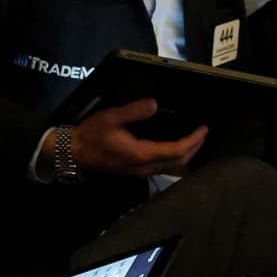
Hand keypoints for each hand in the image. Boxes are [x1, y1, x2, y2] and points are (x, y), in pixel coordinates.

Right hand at [70, 99, 206, 177]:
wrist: (73, 154)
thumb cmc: (91, 135)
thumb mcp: (111, 118)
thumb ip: (133, 111)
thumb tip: (154, 104)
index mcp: (142, 154)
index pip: (176, 150)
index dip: (193, 140)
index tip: (203, 129)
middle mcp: (144, 167)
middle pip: (178, 163)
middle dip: (193, 148)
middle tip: (202, 133)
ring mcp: (139, 172)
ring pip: (170, 168)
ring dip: (185, 155)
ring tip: (193, 140)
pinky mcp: (134, 172)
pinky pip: (162, 168)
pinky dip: (174, 158)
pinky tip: (173, 148)